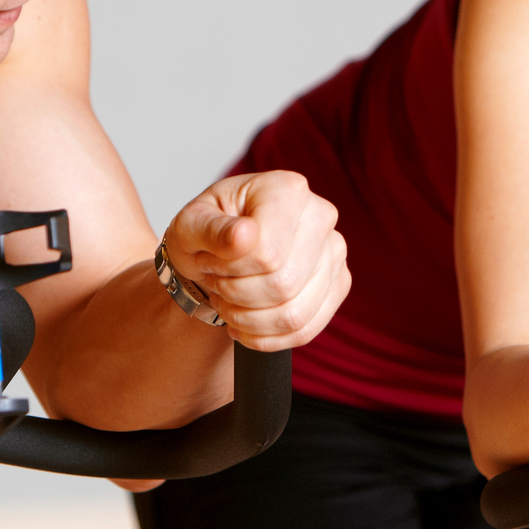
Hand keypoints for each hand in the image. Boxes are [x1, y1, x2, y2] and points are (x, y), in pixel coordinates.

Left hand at [160, 171, 349, 350]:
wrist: (220, 253)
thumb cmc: (207, 232)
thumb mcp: (191, 224)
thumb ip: (211, 229)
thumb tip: (244, 236)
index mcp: (286, 190)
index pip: (267, 253)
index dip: (230, 270)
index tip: (209, 261)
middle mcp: (320, 216)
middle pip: (283, 285)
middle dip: (237, 296)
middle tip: (215, 283)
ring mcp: (334, 251)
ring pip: (294, 313)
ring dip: (249, 320)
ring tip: (227, 303)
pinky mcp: (337, 283)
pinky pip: (306, 329)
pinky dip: (267, 337)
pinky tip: (244, 325)